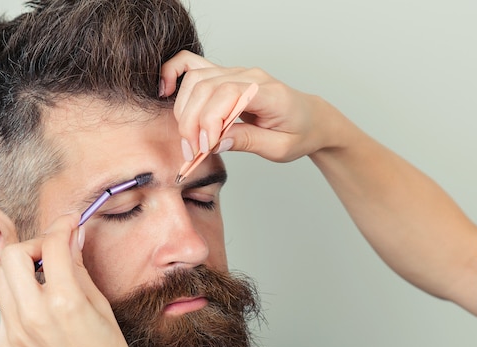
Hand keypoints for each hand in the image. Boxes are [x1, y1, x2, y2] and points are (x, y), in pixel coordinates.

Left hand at [0, 213, 155, 346]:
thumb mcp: (101, 305)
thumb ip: (79, 268)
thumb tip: (72, 238)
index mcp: (65, 301)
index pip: (53, 244)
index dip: (62, 226)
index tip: (67, 224)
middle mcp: (35, 316)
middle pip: (14, 256)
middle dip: (35, 244)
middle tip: (50, 252)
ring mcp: (15, 336)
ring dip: (16, 270)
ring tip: (34, 276)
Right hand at [159, 50, 354, 162]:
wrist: (310, 118)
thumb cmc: (299, 133)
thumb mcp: (280, 148)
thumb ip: (249, 142)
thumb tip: (218, 142)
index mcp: (270, 93)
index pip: (228, 94)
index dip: (210, 120)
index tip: (206, 147)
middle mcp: (251, 76)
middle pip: (206, 87)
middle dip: (192, 122)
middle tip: (193, 152)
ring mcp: (236, 72)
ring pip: (196, 79)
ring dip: (184, 110)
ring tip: (190, 140)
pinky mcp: (225, 75)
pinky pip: (193, 66)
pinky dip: (175, 75)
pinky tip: (166, 91)